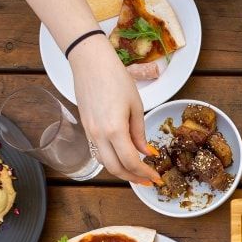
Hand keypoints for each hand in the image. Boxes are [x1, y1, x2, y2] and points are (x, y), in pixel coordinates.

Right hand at [68, 37, 158, 184]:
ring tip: (136, 171)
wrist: (90, 61)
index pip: (130, 162)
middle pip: (115, 168)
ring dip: (121, 170)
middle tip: (147, 180)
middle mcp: (99, 135)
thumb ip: (139, 133)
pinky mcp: (85, 127)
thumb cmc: (115, 78)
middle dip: (132, 178)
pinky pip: (98, 150)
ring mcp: (89, 132)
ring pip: (104, 162)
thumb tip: (145, 152)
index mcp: (114, 130)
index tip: (156, 177)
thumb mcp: (136, 106)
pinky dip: (112, 158)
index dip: (144, 173)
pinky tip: (123, 156)